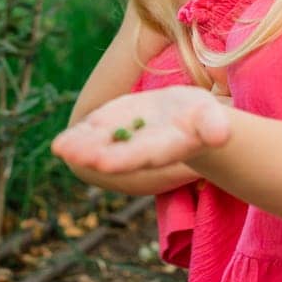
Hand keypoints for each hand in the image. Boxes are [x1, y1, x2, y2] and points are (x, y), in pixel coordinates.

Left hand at [51, 85, 233, 175]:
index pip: (142, 156)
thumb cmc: (203, 119)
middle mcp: (139, 149)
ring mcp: (123, 139)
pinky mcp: (112, 127)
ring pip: (98, 146)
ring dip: (79, 147)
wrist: (187, 119)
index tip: (103, 163)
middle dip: (94, 154)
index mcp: (164, 149)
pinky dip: (77, 138)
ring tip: (59, 148)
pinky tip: (59, 142)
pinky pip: (92, 134)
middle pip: (115, 154)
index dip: (123, 159)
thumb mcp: (211, 118)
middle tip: (72, 155)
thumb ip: (214, 127)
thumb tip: (222, 135)